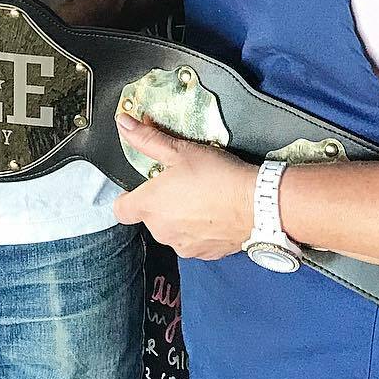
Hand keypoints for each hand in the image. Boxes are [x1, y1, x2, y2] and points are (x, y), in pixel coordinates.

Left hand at [111, 111, 255, 259]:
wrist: (257, 204)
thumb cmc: (217, 176)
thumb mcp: (179, 150)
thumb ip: (147, 139)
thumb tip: (124, 124)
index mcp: (150, 206)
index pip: (121, 210)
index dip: (127, 197)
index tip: (139, 187)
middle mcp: (162, 231)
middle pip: (150, 218)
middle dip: (160, 203)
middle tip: (180, 184)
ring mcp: (183, 245)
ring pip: (172, 230)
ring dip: (180, 218)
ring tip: (200, 198)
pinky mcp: (205, 254)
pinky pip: (193, 241)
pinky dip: (199, 230)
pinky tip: (213, 213)